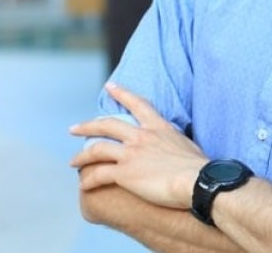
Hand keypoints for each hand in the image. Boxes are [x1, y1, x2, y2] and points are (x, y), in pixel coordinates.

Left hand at [69, 82, 207, 209]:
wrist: (197, 181)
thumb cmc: (199, 168)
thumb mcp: (188, 146)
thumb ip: (174, 143)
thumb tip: (175, 148)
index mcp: (159, 128)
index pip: (138, 104)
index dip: (122, 93)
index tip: (110, 86)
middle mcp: (142, 136)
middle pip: (107, 125)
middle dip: (88, 126)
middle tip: (74, 128)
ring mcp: (131, 154)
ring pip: (97, 149)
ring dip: (81, 156)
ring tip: (72, 162)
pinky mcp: (125, 173)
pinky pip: (98, 174)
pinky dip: (88, 180)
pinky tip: (83, 185)